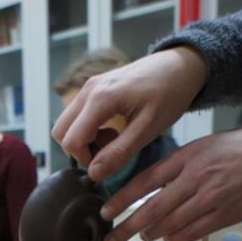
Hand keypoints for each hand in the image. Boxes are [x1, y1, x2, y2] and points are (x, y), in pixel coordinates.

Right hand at [52, 46, 206, 181]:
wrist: (180, 66)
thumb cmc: (170, 93)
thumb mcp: (148, 129)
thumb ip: (119, 152)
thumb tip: (94, 174)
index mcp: (101, 98)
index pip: (71, 140)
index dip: (85, 160)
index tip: (108, 164)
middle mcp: (88, 90)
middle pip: (61, 131)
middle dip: (80, 149)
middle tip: (110, 152)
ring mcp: (89, 87)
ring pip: (66, 123)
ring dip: (84, 139)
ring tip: (114, 139)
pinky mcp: (93, 87)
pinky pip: (77, 115)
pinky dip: (88, 128)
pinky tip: (113, 128)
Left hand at [100, 123, 241, 240]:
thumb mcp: (205, 145)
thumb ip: (179, 165)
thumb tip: (154, 186)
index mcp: (186, 157)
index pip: (144, 181)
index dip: (121, 199)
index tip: (106, 211)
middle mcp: (194, 179)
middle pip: (151, 209)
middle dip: (126, 228)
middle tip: (111, 240)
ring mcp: (209, 199)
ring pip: (169, 224)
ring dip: (151, 233)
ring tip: (142, 236)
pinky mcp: (224, 216)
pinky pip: (191, 233)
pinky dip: (175, 238)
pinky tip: (168, 238)